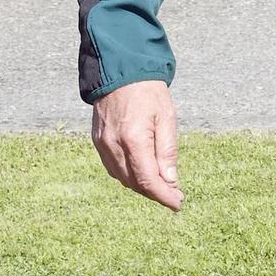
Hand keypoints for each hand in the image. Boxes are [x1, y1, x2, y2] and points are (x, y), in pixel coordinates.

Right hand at [91, 79, 183, 210]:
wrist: (121, 71)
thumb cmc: (148, 92)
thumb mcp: (167, 118)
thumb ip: (167, 152)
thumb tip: (170, 181)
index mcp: (134, 139)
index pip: (148, 181)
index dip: (164, 196)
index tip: (178, 203)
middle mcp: (114, 145)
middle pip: (135, 183)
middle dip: (155, 193)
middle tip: (175, 195)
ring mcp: (102, 144)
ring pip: (122, 178)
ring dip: (141, 187)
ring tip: (161, 186)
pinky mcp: (97, 141)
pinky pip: (112, 167)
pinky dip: (127, 175)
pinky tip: (141, 173)